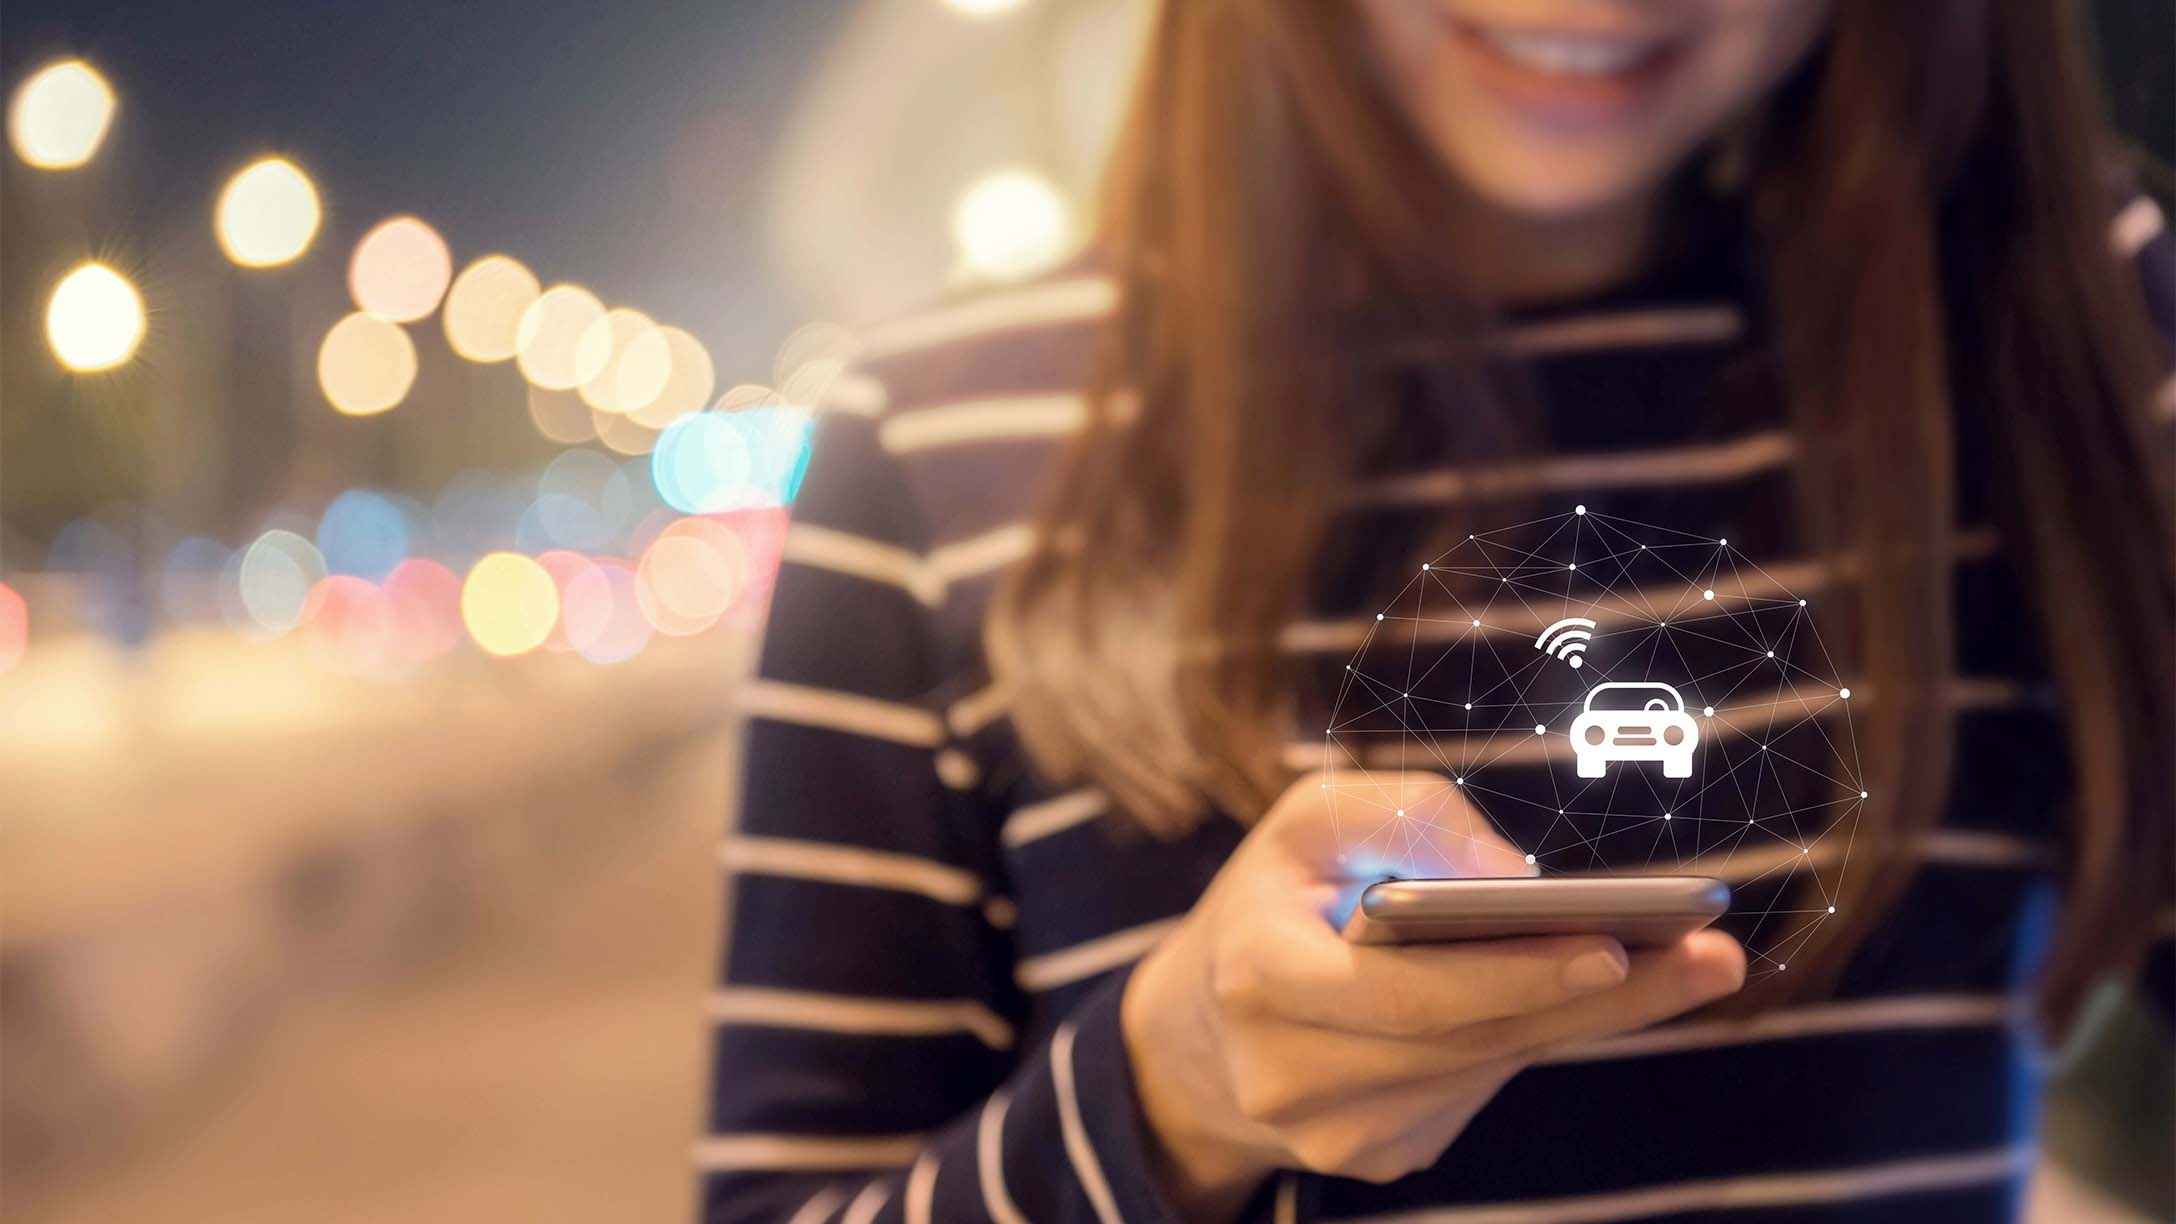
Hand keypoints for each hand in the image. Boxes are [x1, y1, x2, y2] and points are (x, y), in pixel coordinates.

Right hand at [1120, 771, 1745, 1216]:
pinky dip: (1528, 1036)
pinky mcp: (1377, 1157)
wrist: (1202, 1032)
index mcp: (1260, 977)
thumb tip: (1518, 877)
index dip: (1511, 973)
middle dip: (1599, 993)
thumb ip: (1410, 819)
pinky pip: (1476, 1090)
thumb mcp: (1313, 820)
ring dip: (1586, 1014)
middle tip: (1712, 957)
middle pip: (1473, 1037)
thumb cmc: (1275, 899)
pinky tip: (1583, 994)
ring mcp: (1334, 1132)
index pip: (1404, 989)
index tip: (1614, 944)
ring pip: (1487, 1067)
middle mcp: (1289, 1074)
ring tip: (1690, 965)